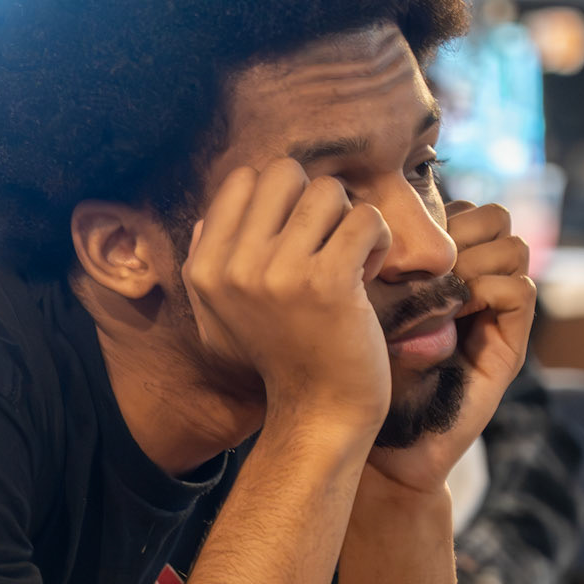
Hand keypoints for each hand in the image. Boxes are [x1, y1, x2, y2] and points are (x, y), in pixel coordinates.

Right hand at [183, 159, 392, 442]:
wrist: (318, 411)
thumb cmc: (279, 360)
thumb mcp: (219, 318)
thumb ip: (207, 266)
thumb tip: (207, 219)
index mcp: (205, 268)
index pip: (243, 179)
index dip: (279, 199)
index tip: (293, 240)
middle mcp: (234, 267)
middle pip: (285, 173)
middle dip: (315, 202)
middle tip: (326, 244)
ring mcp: (278, 273)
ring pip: (328, 192)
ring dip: (349, 222)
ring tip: (349, 262)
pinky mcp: (326, 282)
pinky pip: (365, 219)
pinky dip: (378, 242)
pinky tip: (368, 275)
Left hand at [367, 202, 533, 493]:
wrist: (364, 438)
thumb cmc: (344, 369)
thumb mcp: (349, 301)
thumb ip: (363, 256)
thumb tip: (361, 209)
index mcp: (433, 268)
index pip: (457, 207)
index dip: (431, 215)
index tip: (392, 245)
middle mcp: (468, 284)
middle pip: (492, 217)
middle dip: (458, 230)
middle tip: (419, 266)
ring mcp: (490, 314)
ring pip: (512, 247)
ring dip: (473, 259)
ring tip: (433, 292)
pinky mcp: (505, 346)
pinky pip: (520, 291)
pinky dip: (487, 290)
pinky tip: (449, 311)